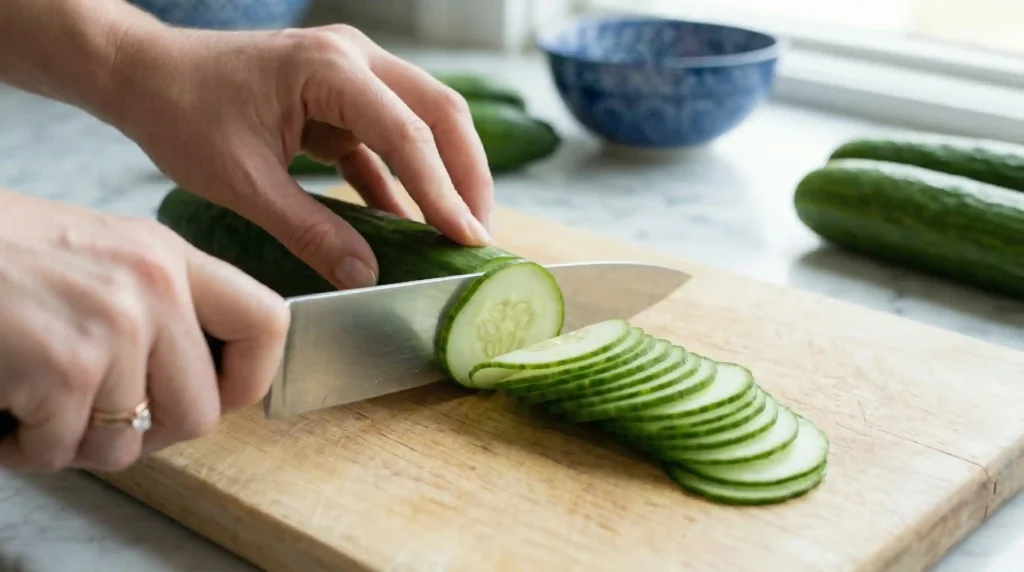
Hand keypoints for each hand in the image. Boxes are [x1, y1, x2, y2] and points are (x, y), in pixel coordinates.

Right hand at [0, 191, 288, 471]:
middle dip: (146, 434)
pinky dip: (26, 449)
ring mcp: (114, 325)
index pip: (268, 321)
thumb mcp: (99, 255)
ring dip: (76, 444)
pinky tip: (5, 414)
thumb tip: (200, 380)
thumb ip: (157, 304)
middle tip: (97, 419)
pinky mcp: (65, 366)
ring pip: (130, 444)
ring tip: (38, 407)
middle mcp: (154, 285)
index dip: (250, 379)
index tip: (218, 397)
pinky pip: (65, 452)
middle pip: (202, 412)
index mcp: (168, 255)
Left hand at [107, 22, 493, 289]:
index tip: (468, 239)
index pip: (408, 133)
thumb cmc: (182, 114)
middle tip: (478, 234)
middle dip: (467, 175)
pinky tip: (408, 222)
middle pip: (440, 113)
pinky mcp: (340, 97)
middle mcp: (353, 58)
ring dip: (443, 174)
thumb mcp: (244, 183)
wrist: (145, 75)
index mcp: (329, 69)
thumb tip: (364, 277)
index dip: (443, 191)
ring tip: (458, 230)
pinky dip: (402, 179)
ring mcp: (350, 73)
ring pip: (423, 121)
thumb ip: (309, 231)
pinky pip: (388, 138)